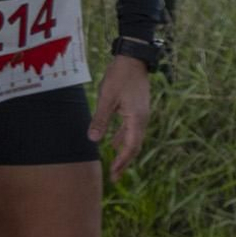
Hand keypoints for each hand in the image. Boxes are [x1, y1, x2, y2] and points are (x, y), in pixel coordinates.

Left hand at [89, 55, 151, 181]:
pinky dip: (123, 139)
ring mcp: (140, 114)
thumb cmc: (119, 76)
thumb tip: (93, 140)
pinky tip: (113, 144)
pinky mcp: (137, 109)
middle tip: (115, 177)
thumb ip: (100, 119)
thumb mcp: (106, 98)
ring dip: (124, 152)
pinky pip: (130, 129)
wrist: (133, 58)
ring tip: (115, 166)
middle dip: (124, 162)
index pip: (131, 146)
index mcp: (136, 119)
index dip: (123, 161)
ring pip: (133, 139)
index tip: (114, 173)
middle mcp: (142, 119)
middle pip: (134, 146)